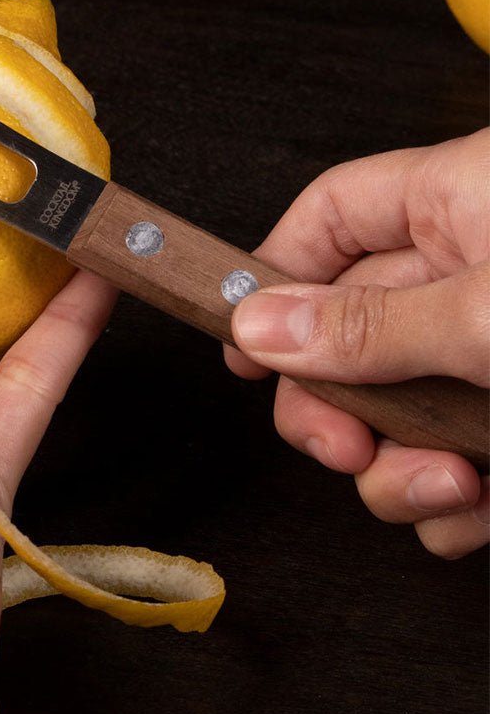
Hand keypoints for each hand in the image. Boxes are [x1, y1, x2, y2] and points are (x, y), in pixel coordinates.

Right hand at [225, 129, 489, 558]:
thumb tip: (259, 327)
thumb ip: (370, 325)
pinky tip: (475, 512)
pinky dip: (452, 499)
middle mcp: (471, 270)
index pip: (329, 217)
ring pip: (395, 405)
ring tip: (442, 489)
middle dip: (334, 403)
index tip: (247, 348)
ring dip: (399, 469)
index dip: (273, 276)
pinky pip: (450, 451)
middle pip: (346, 330)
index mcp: (459, 201)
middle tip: (337, 445)